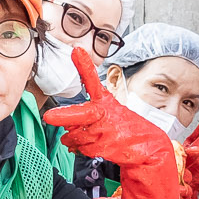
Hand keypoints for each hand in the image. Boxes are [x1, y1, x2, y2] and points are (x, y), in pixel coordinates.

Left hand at [42, 49, 173, 167]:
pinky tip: (92, 145)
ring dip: (73, 138)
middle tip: (49, 117)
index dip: (84, 66)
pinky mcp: (106, 146)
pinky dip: (82, 148)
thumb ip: (86, 117)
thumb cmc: (126, 127)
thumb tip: (67, 128)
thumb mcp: (110, 113)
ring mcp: (106, 131)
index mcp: (105, 101)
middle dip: (64, 116)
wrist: (148, 145)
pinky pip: (84, 148)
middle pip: (81, 114)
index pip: (93, 80)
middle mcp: (105, 114)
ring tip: (84, 136)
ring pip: (76, 135)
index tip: (77, 51)